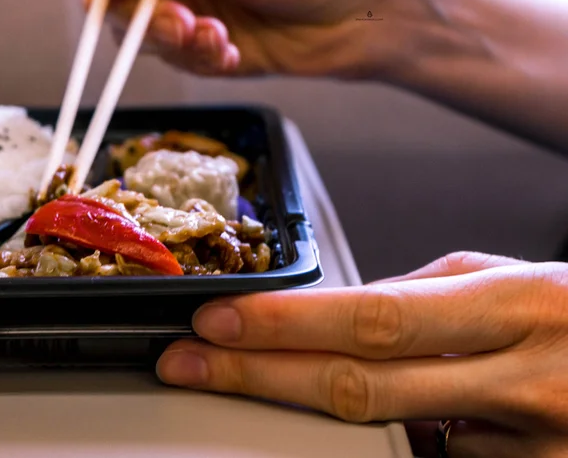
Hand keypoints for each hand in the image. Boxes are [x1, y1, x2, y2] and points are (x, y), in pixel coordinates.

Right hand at [45, 0, 422, 78]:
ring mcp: (170, 2)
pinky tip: (231, 48)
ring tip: (219, 36)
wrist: (357, 13)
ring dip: (175, 42)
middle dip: (141, 17)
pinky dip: (197, 59)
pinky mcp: (188, 42)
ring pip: (131, 36)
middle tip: (184, 26)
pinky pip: (166, 61)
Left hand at [155, 251, 567, 457]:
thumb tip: (343, 307)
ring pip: (395, 440)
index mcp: (518, 307)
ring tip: (293, 382)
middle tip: (187, 365)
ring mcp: (533, 449)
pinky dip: (410, 447)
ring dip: (328, 416)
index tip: (216, 321)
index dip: (286, 325)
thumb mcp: (519, 280)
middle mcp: (525, 382)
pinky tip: (416, 420)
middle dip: (258, 378)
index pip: (375, 316)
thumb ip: (431, 292)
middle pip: (361, 388)